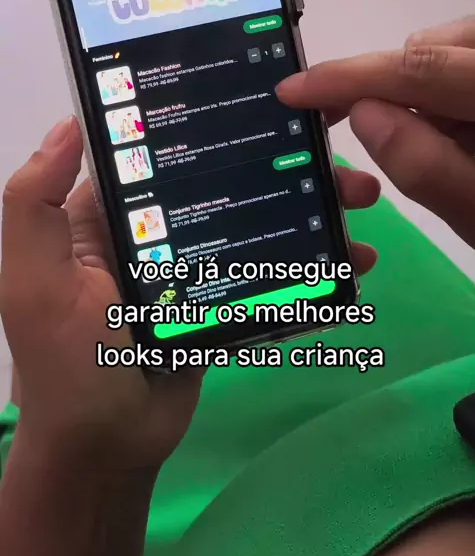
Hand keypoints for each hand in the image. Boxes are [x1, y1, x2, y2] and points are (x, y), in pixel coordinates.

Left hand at [1, 116, 378, 468]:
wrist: (107, 447)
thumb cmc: (67, 359)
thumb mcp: (35, 279)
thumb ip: (34, 203)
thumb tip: (69, 122)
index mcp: (112, 212)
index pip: (170, 150)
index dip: (221, 126)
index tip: (281, 107)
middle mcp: (156, 229)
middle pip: (230, 181)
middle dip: (288, 166)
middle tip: (340, 166)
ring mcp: (195, 266)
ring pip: (259, 222)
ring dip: (310, 211)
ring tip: (360, 204)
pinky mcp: (222, 302)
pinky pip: (270, 272)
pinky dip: (310, 265)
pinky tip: (351, 260)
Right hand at [277, 16, 474, 250]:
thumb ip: (429, 168)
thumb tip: (363, 114)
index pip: (420, 69)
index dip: (349, 78)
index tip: (292, 92)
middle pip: (435, 46)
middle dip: (392, 84)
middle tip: (356, 127)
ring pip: (450, 53)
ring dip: (424, 98)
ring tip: (436, 153)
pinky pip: (466, 69)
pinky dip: (448, 102)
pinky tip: (458, 143)